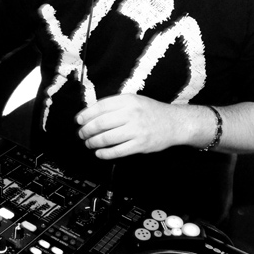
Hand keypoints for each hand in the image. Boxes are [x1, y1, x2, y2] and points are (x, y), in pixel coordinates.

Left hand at [76, 94, 191, 159]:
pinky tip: (99, 153)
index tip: (79, 120)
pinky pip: (117, 151)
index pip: (100, 107)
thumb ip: (115, 105)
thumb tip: (91, 113)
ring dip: (93, 142)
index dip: (86, 114)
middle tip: (82, 134)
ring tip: (89, 143)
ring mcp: (136, 130)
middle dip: (87, 130)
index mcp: (128, 100)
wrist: (175, 123)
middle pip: (101, 123)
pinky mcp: (140, 144)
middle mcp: (132, 114)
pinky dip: (105, 153)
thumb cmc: (152, 112)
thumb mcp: (134, 100)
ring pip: (107, 138)